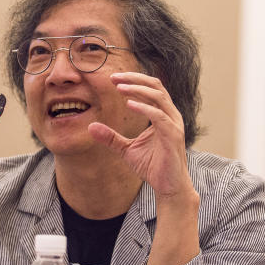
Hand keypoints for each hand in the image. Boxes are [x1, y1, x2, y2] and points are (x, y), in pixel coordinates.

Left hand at [88, 72, 193, 198]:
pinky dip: (144, 108)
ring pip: (159, 97)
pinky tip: (129, 104)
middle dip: (134, 79)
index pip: (150, 88)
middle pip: (156, 86)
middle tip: (114, 77)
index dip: (132, 80)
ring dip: (138, 89)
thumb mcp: (126, 149)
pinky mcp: (173, 136)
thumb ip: (111, 137)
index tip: (112, 79)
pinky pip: (159, 116)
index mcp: (162, 115)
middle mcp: (170, 115)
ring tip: (120, 88)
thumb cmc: (152, 167)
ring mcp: (174, 124)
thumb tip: (90, 127)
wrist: (169, 187)